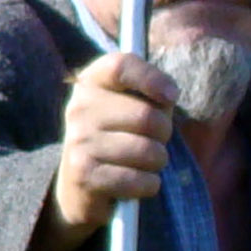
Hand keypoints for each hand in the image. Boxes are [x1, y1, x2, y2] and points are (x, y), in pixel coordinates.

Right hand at [30, 52, 178, 250]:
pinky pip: (140, 180)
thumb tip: (168, 96)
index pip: (121, 66)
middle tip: (156, 139)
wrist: (79, 181)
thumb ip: (151, 94)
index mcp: (91, 82)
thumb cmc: (118, 134)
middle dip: (165, 133)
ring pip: (148, 151)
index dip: (152, 78)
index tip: (172, 96)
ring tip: (146, 161)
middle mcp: (79, 108)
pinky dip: (150, 184)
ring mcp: (79, 142)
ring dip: (159, 161)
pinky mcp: (85, 175)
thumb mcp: (129, 105)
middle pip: (146, 116)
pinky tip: (138, 181)